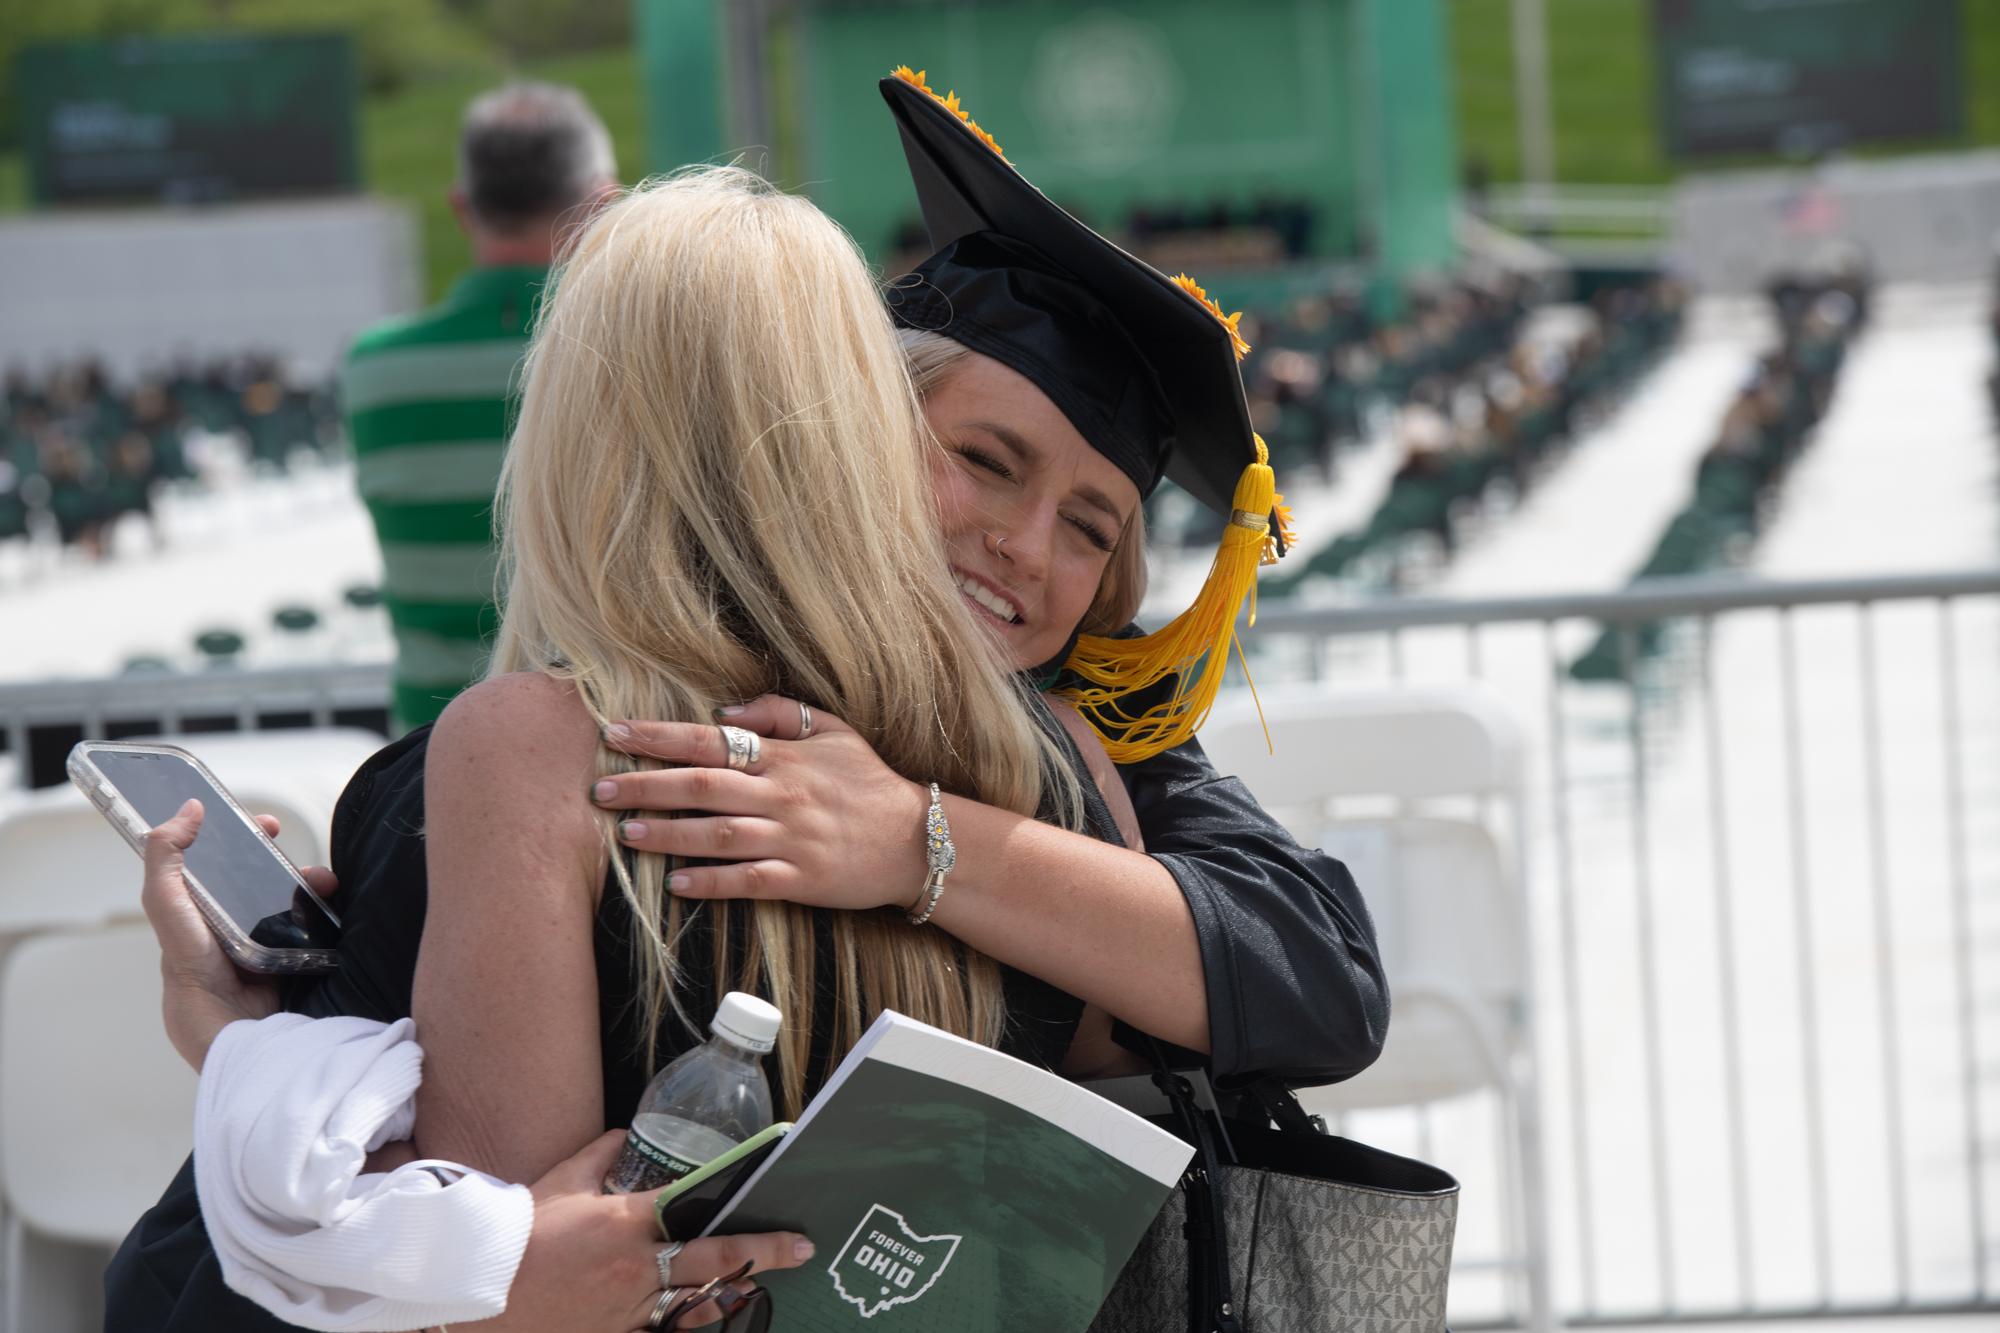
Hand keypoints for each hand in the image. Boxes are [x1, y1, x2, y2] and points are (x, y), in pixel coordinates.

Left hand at [140, 799, 331, 1069]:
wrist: (238, 1040)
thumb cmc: (195, 984)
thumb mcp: (170, 912)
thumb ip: (166, 864)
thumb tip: (187, 811)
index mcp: (205, 925)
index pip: (226, 873)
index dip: (244, 842)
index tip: (266, 825)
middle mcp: (239, 938)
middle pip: (269, 887)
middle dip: (288, 862)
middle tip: (305, 850)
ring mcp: (275, 956)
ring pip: (301, 907)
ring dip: (316, 888)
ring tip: (329, 883)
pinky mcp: (306, 972)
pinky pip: (325, 934)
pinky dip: (335, 918)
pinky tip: (341, 910)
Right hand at [473, 1130, 810, 1331]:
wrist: (477, 1295)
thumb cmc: (517, 1236)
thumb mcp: (559, 1184)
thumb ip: (599, 1155)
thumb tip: (625, 1134)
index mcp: (625, 1222)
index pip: (697, 1209)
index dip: (740, 1206)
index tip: (775, 1201)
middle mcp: (635, 1267)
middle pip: (716, 1260)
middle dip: (765, 1253)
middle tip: (802, 1248)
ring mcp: (627, 1309)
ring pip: (697, 1303)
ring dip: (730, 1294)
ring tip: (757, 1287)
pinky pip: (662, 1332)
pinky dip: (686, 1323)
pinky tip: (703, 1315)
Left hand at [592, 696, 930, 911]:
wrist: (917, 840)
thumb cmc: (869, 783)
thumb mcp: (834, 731)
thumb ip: (780, 713)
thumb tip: (725, 713)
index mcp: (785, 757)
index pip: (710, 741)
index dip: (660, 737)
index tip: (616, 733)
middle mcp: (782, 795)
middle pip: (702, 786)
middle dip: (646, 786)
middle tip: (601, 789)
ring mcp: (791, 839)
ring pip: (717, 834)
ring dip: (667, 834)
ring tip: (626, 835)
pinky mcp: (801, 880)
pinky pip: (747, 881)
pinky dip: (710, 883)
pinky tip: (676, 884)